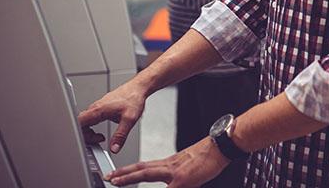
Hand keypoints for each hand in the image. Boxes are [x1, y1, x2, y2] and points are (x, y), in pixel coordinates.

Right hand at [78, 80, 146, 153]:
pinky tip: (101, 130)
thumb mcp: (129, 120)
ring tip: (101, 137)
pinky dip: (92, 126)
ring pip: (85, 121)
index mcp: (99, 110)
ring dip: (89, 131)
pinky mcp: (101, 106)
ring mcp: (98, 106)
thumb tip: (114, 148)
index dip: (81, 135)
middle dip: (86, 135)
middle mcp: (96, 107)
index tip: (90, 141)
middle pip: (80, 123)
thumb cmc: (134, 99)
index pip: (78, 123)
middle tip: (97, 141)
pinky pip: (90, 118)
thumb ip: (120, 135)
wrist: (138, 87)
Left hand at [105, 137, 227, 186]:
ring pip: (146, 175)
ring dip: (129, 178)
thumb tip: (172, 182)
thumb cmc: (208, 157)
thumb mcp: (189, 165)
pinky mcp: (182, 181)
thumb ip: (177, 174)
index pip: (144, 167)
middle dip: (122, 174)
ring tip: (115, 182)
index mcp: (170, 164)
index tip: (116, 175)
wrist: (220, 147)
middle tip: (108, 178)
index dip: (129, 171)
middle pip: (141, 169)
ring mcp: (175, 173)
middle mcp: (169, 166)